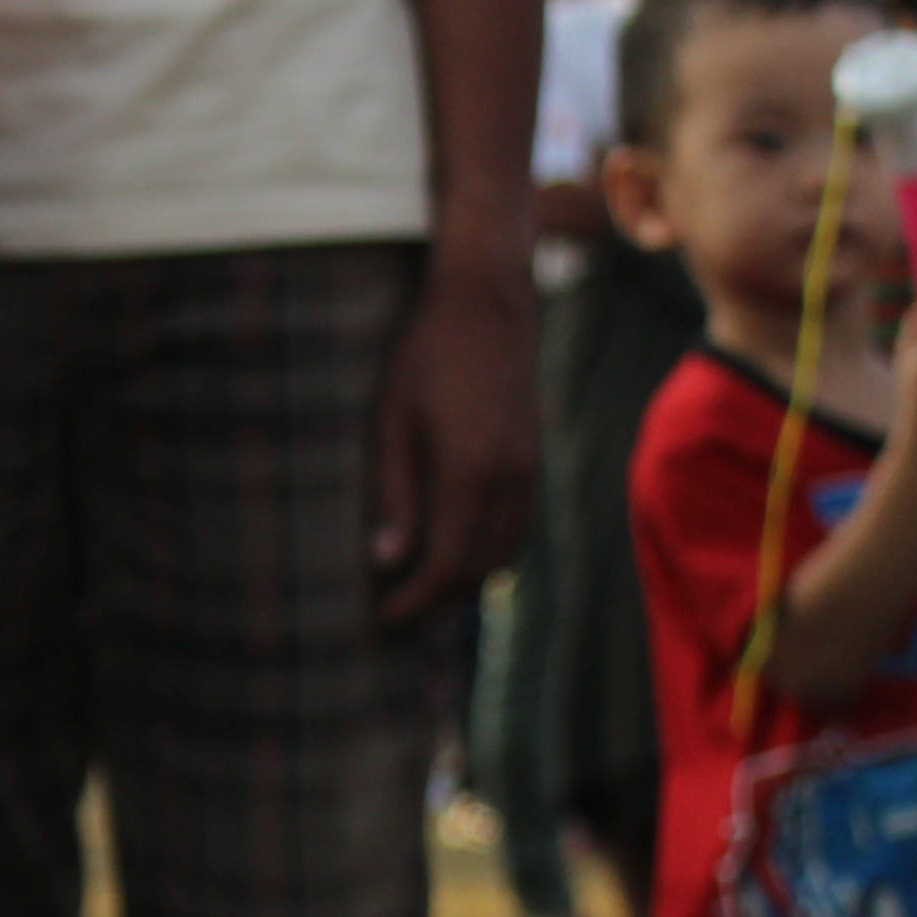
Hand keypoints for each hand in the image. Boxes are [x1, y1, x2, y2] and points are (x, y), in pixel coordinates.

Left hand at [368, 255, 537, 625]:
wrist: (486, 298)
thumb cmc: (424, 354)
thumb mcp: (389, 424)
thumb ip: (392, 497)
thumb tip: (387, 562)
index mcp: (469, 474)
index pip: (445, 565)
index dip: (414, 600)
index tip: (383, 618)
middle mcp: (509, 479)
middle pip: (479, 567)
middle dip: (439, 598)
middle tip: (398, 610)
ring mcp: (529, 468)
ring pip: (504, 550)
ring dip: (466, 577)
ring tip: (424, 588)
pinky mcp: (534, 455)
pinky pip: (517, 524)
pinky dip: (488, 549)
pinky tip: (457, 547)